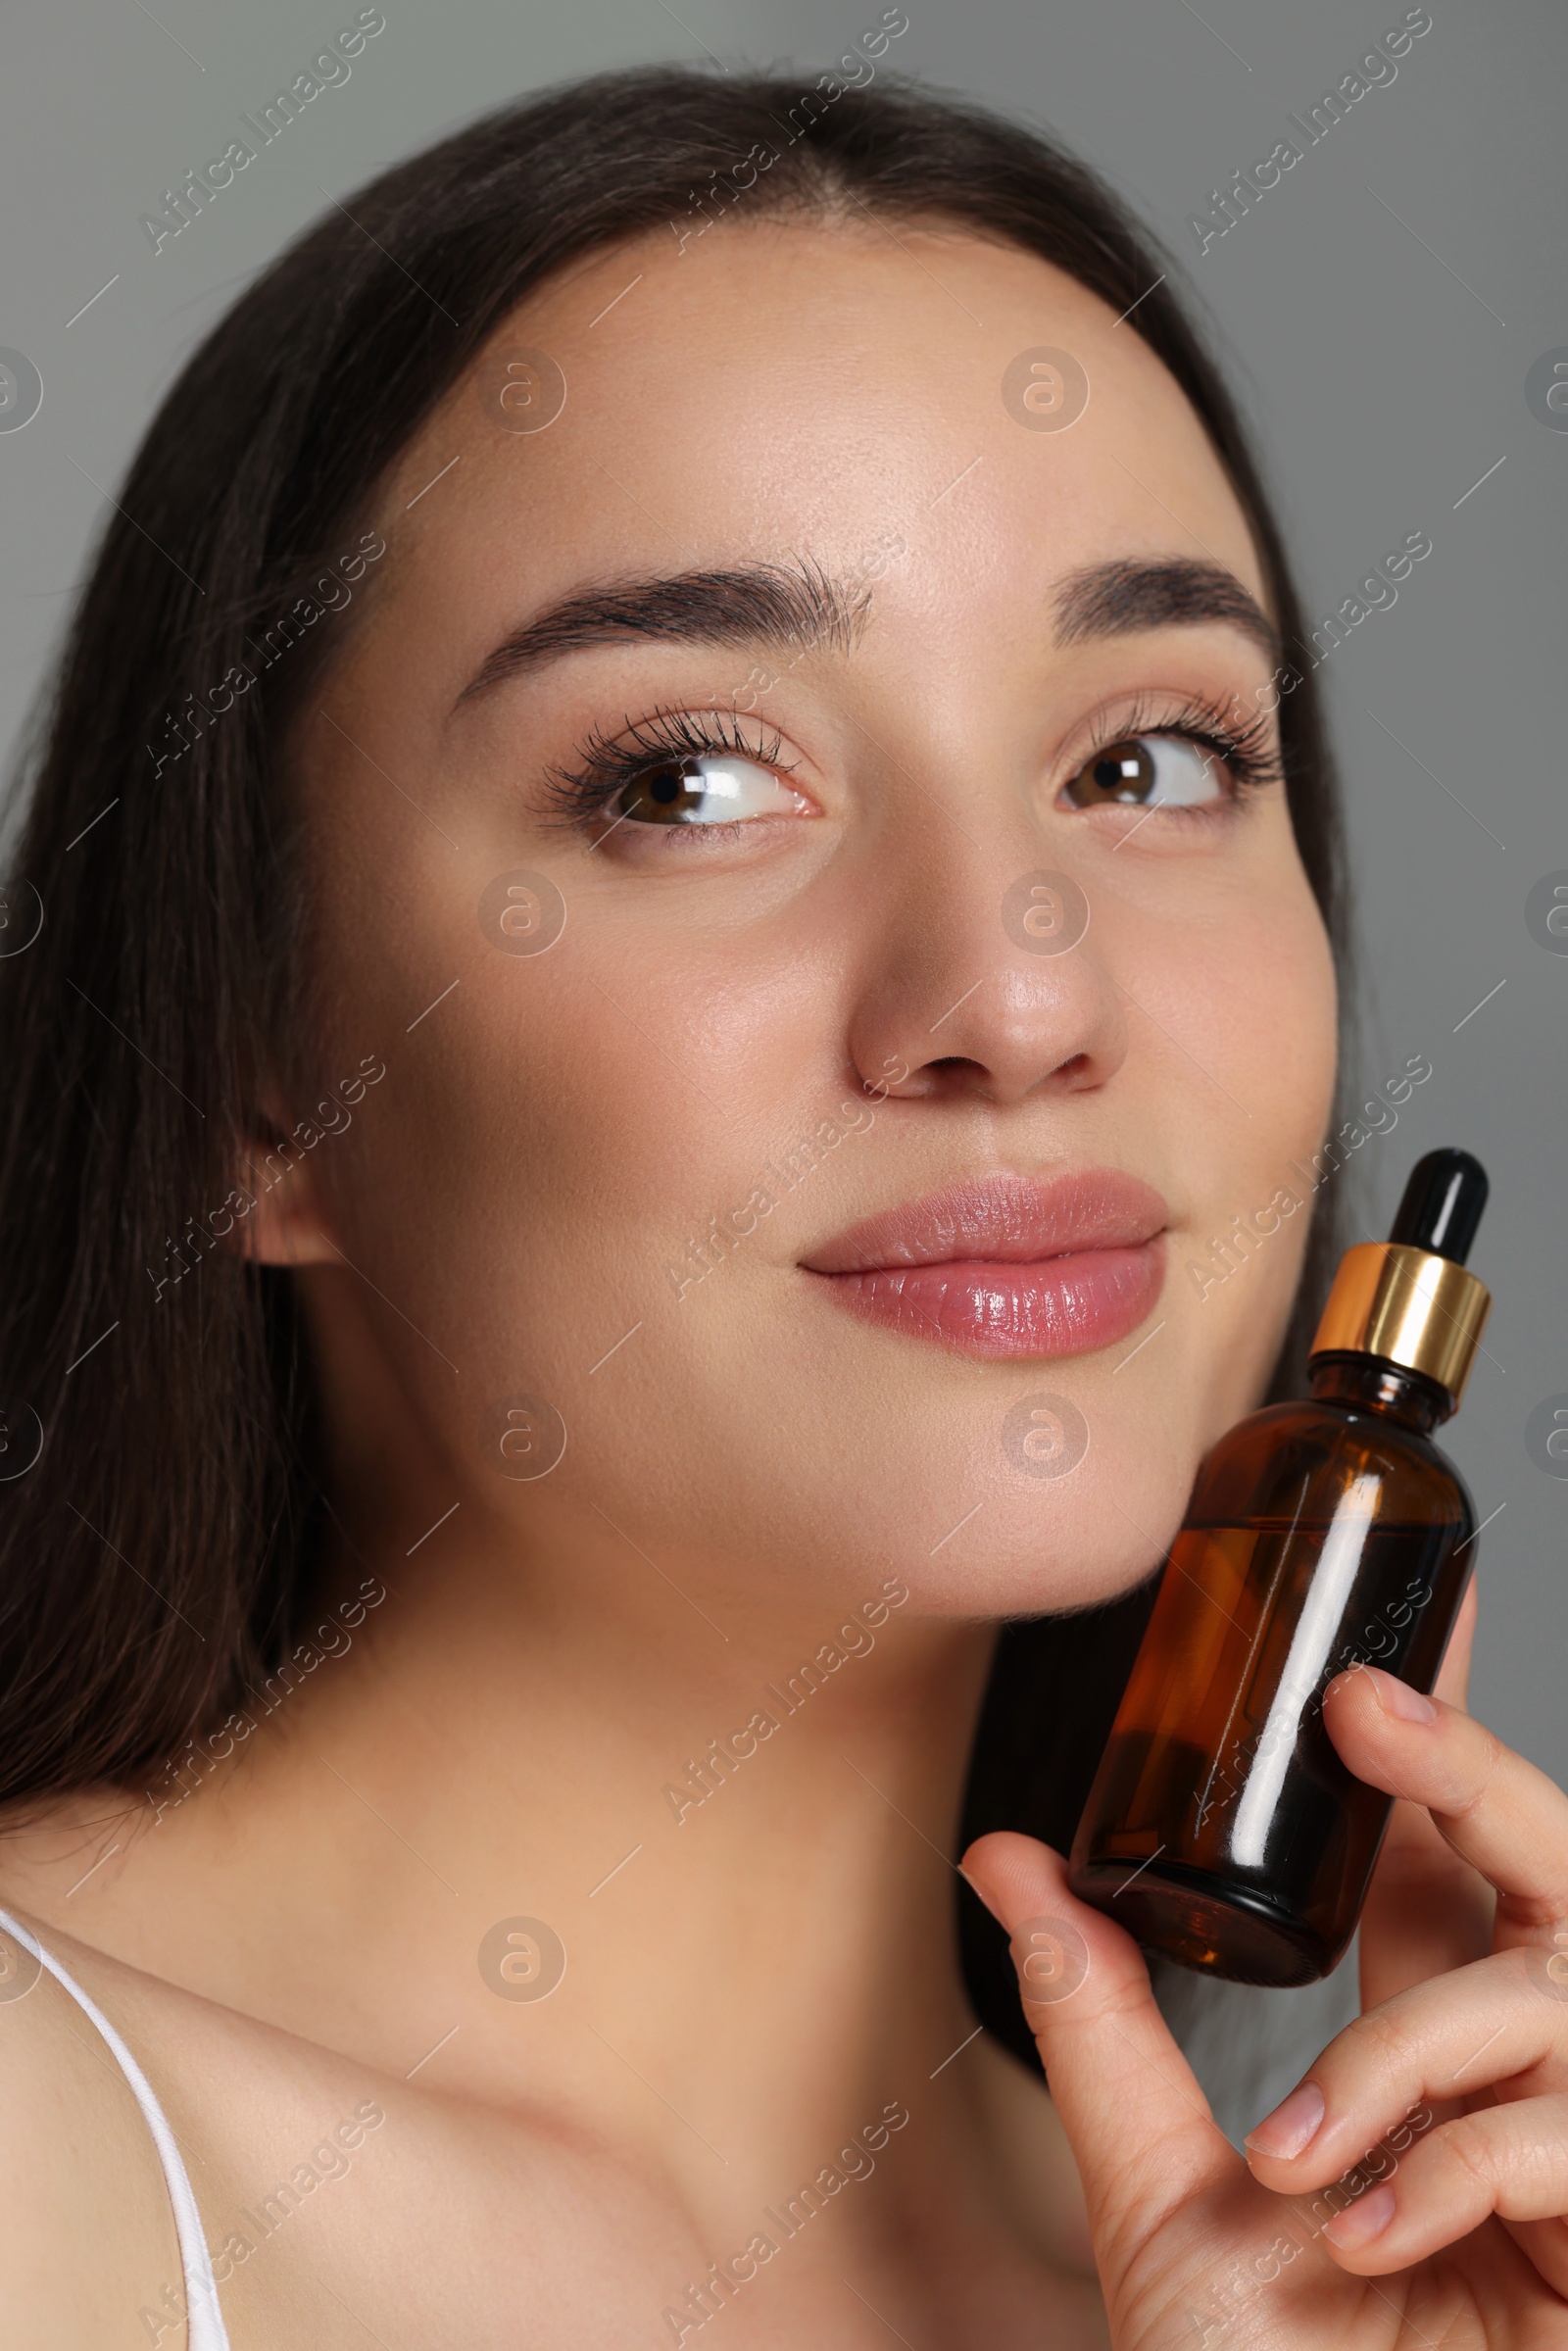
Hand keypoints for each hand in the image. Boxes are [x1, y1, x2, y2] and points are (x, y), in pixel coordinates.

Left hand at [962, 1581, 1567, 2346]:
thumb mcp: (1157, 2192)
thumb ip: (1101, 2014)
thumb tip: (1005, 1854)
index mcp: (1426, 2065)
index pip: (1456, 1873)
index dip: (1435, 1755)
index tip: (1366, 1657)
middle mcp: (1525, 2095)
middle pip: (1558, 1874)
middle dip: (1474, 1772)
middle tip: (1368, 1707)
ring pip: (1555, 1997)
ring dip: (1410, 2055)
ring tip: (1304, 2169)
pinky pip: (1567, 2136)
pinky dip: (1452, 2167)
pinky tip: (1368, 2234)